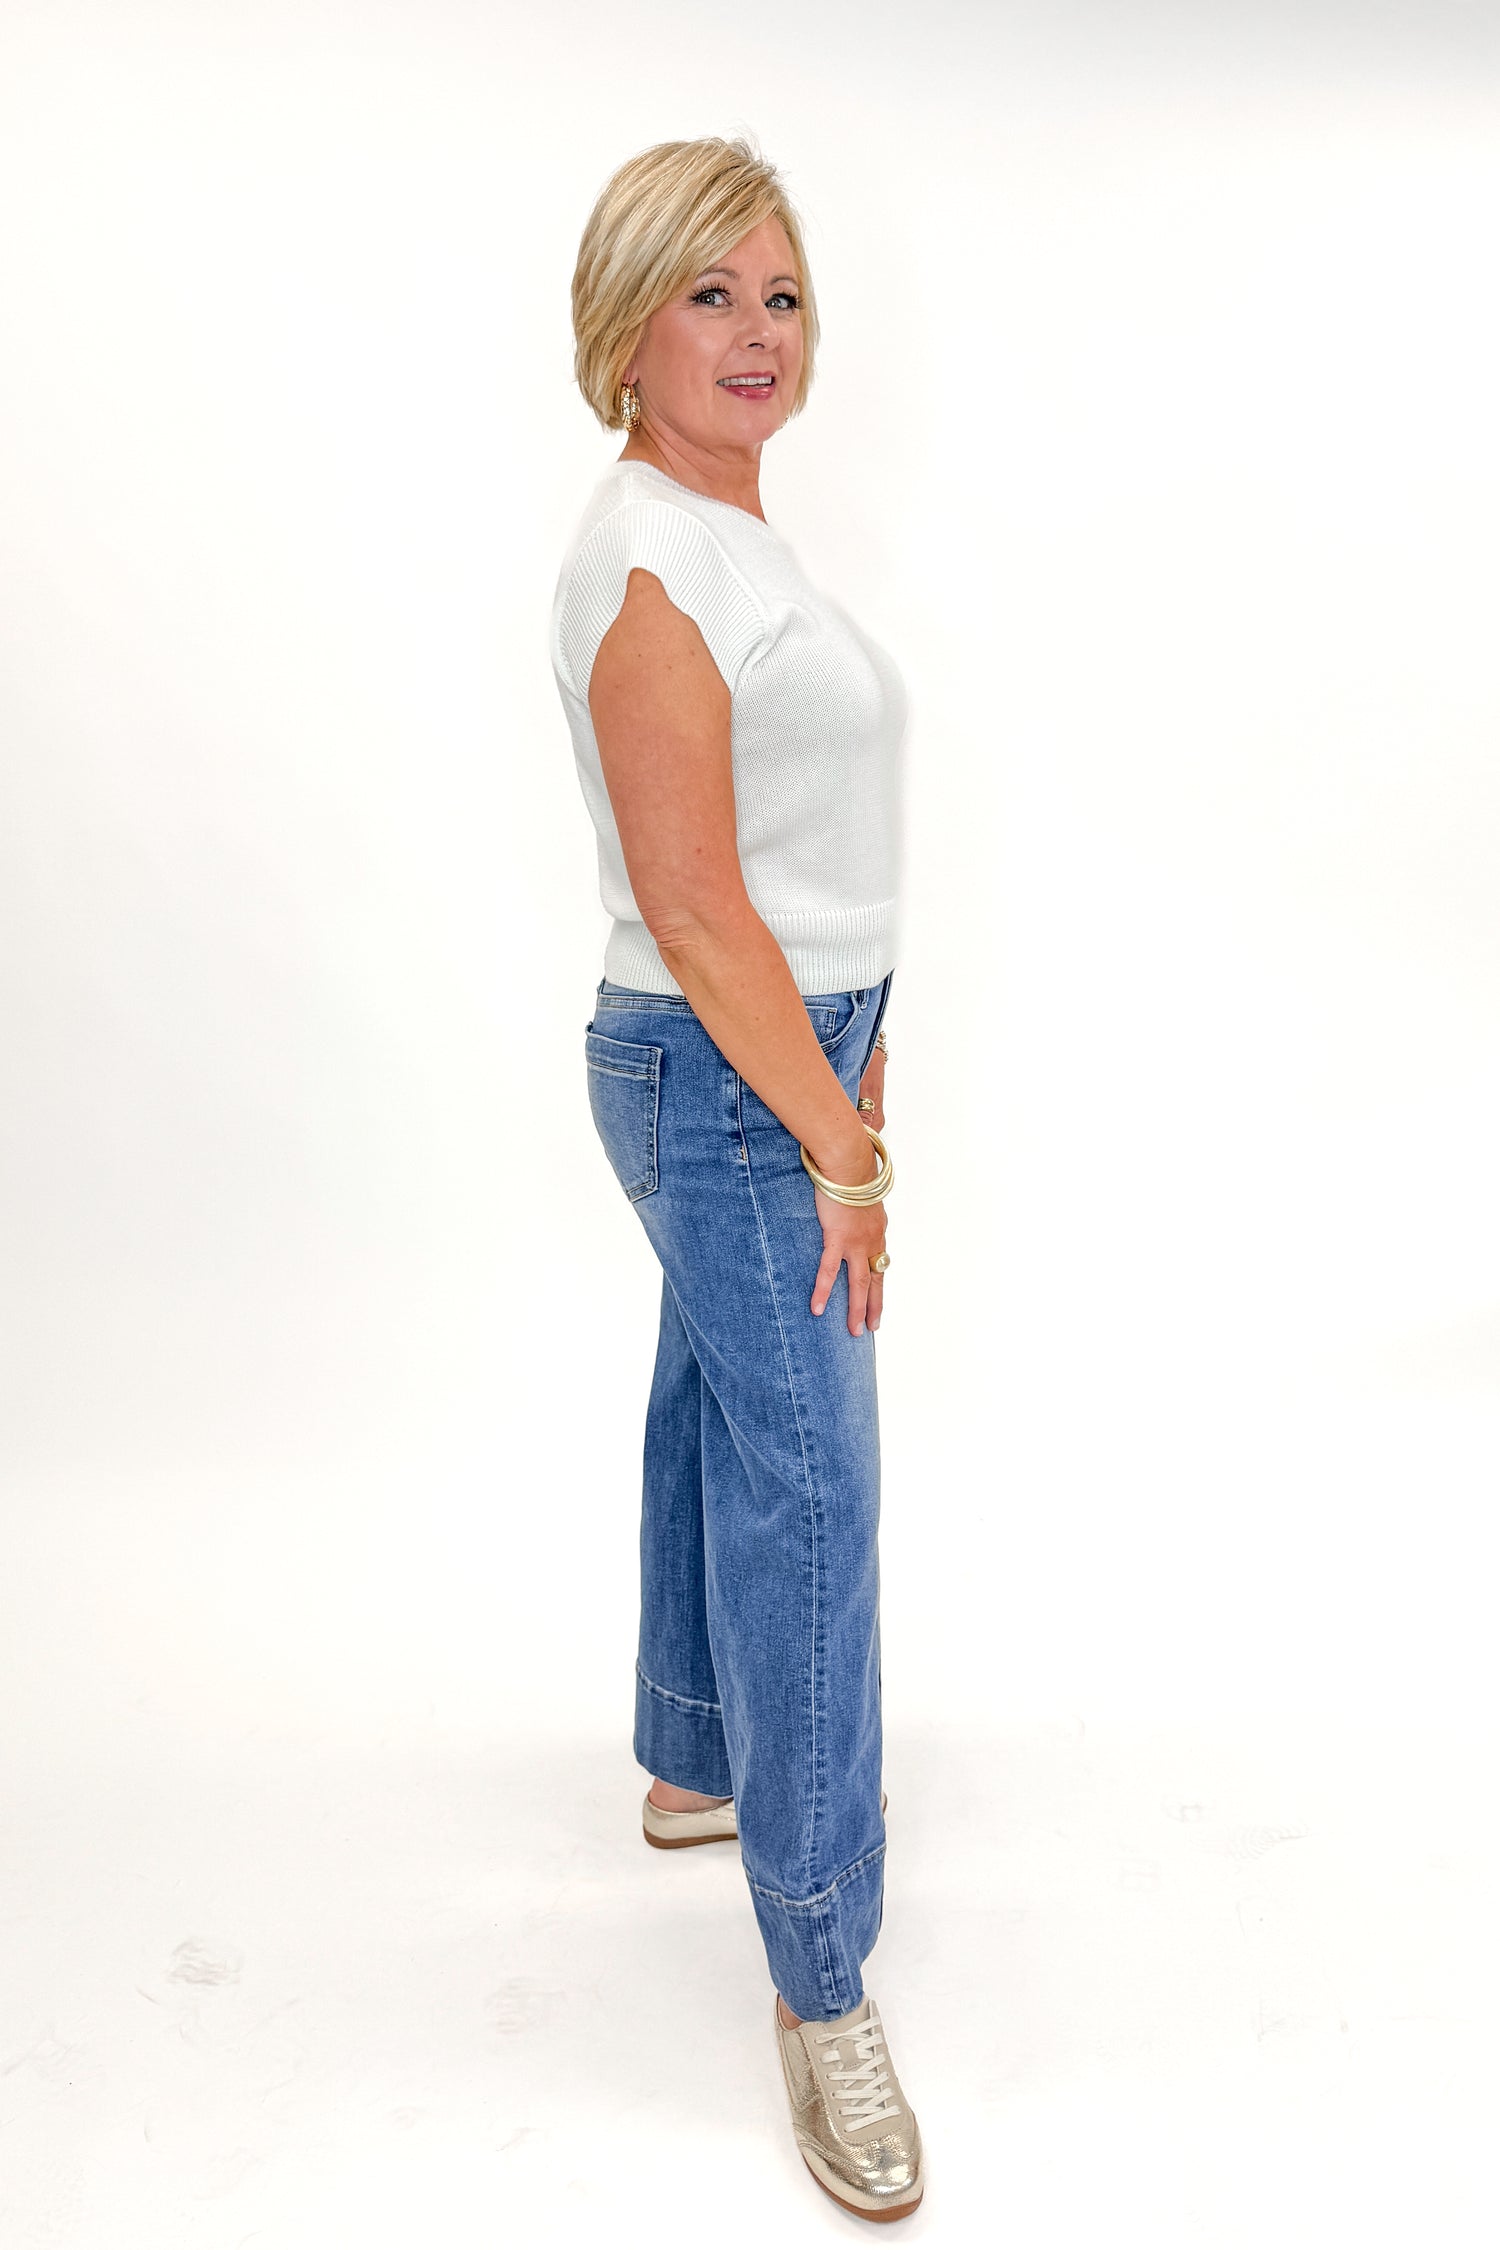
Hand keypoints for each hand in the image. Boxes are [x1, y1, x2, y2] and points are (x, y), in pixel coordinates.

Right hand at [809, 1044, 889, 1335]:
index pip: (880, 1255)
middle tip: (872, 1326)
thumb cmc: (851, 1158)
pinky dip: (822, 1291)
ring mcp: (856, 1239)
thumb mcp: (856, 1174)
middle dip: (875, 1303)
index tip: (877, 1289)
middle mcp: (871, 1236)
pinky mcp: (837, 1237)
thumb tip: (846, 1167)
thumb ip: (851, 1180)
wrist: (848, 1153)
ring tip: (856, 1332)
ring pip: (860, 1283)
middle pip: (877, 1277)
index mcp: (876, 1222)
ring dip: (857, 1309)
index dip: (878, 1274)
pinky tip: (816, 1310)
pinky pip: (828, 1271)